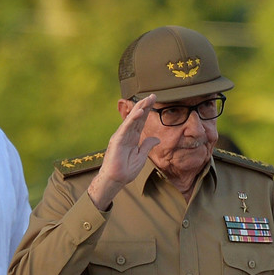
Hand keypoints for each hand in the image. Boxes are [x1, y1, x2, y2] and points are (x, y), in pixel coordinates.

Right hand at [88, 94, 160, 209]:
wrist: (116, 179)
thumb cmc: (126, 169)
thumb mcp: (141, 156)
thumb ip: (147, 146)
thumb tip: (157, 138)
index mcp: (133, 138)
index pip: (141, 121)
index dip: (147, 111)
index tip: (154, 101)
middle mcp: (127, 134)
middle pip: (137, 117)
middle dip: (145, 106)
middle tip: (153, 96)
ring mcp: (121, 136)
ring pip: (131, 120)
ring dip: (139, 109)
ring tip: (147, 100)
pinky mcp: (117, 140)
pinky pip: (126, 128)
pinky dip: (132, 120)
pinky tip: (139, 112)